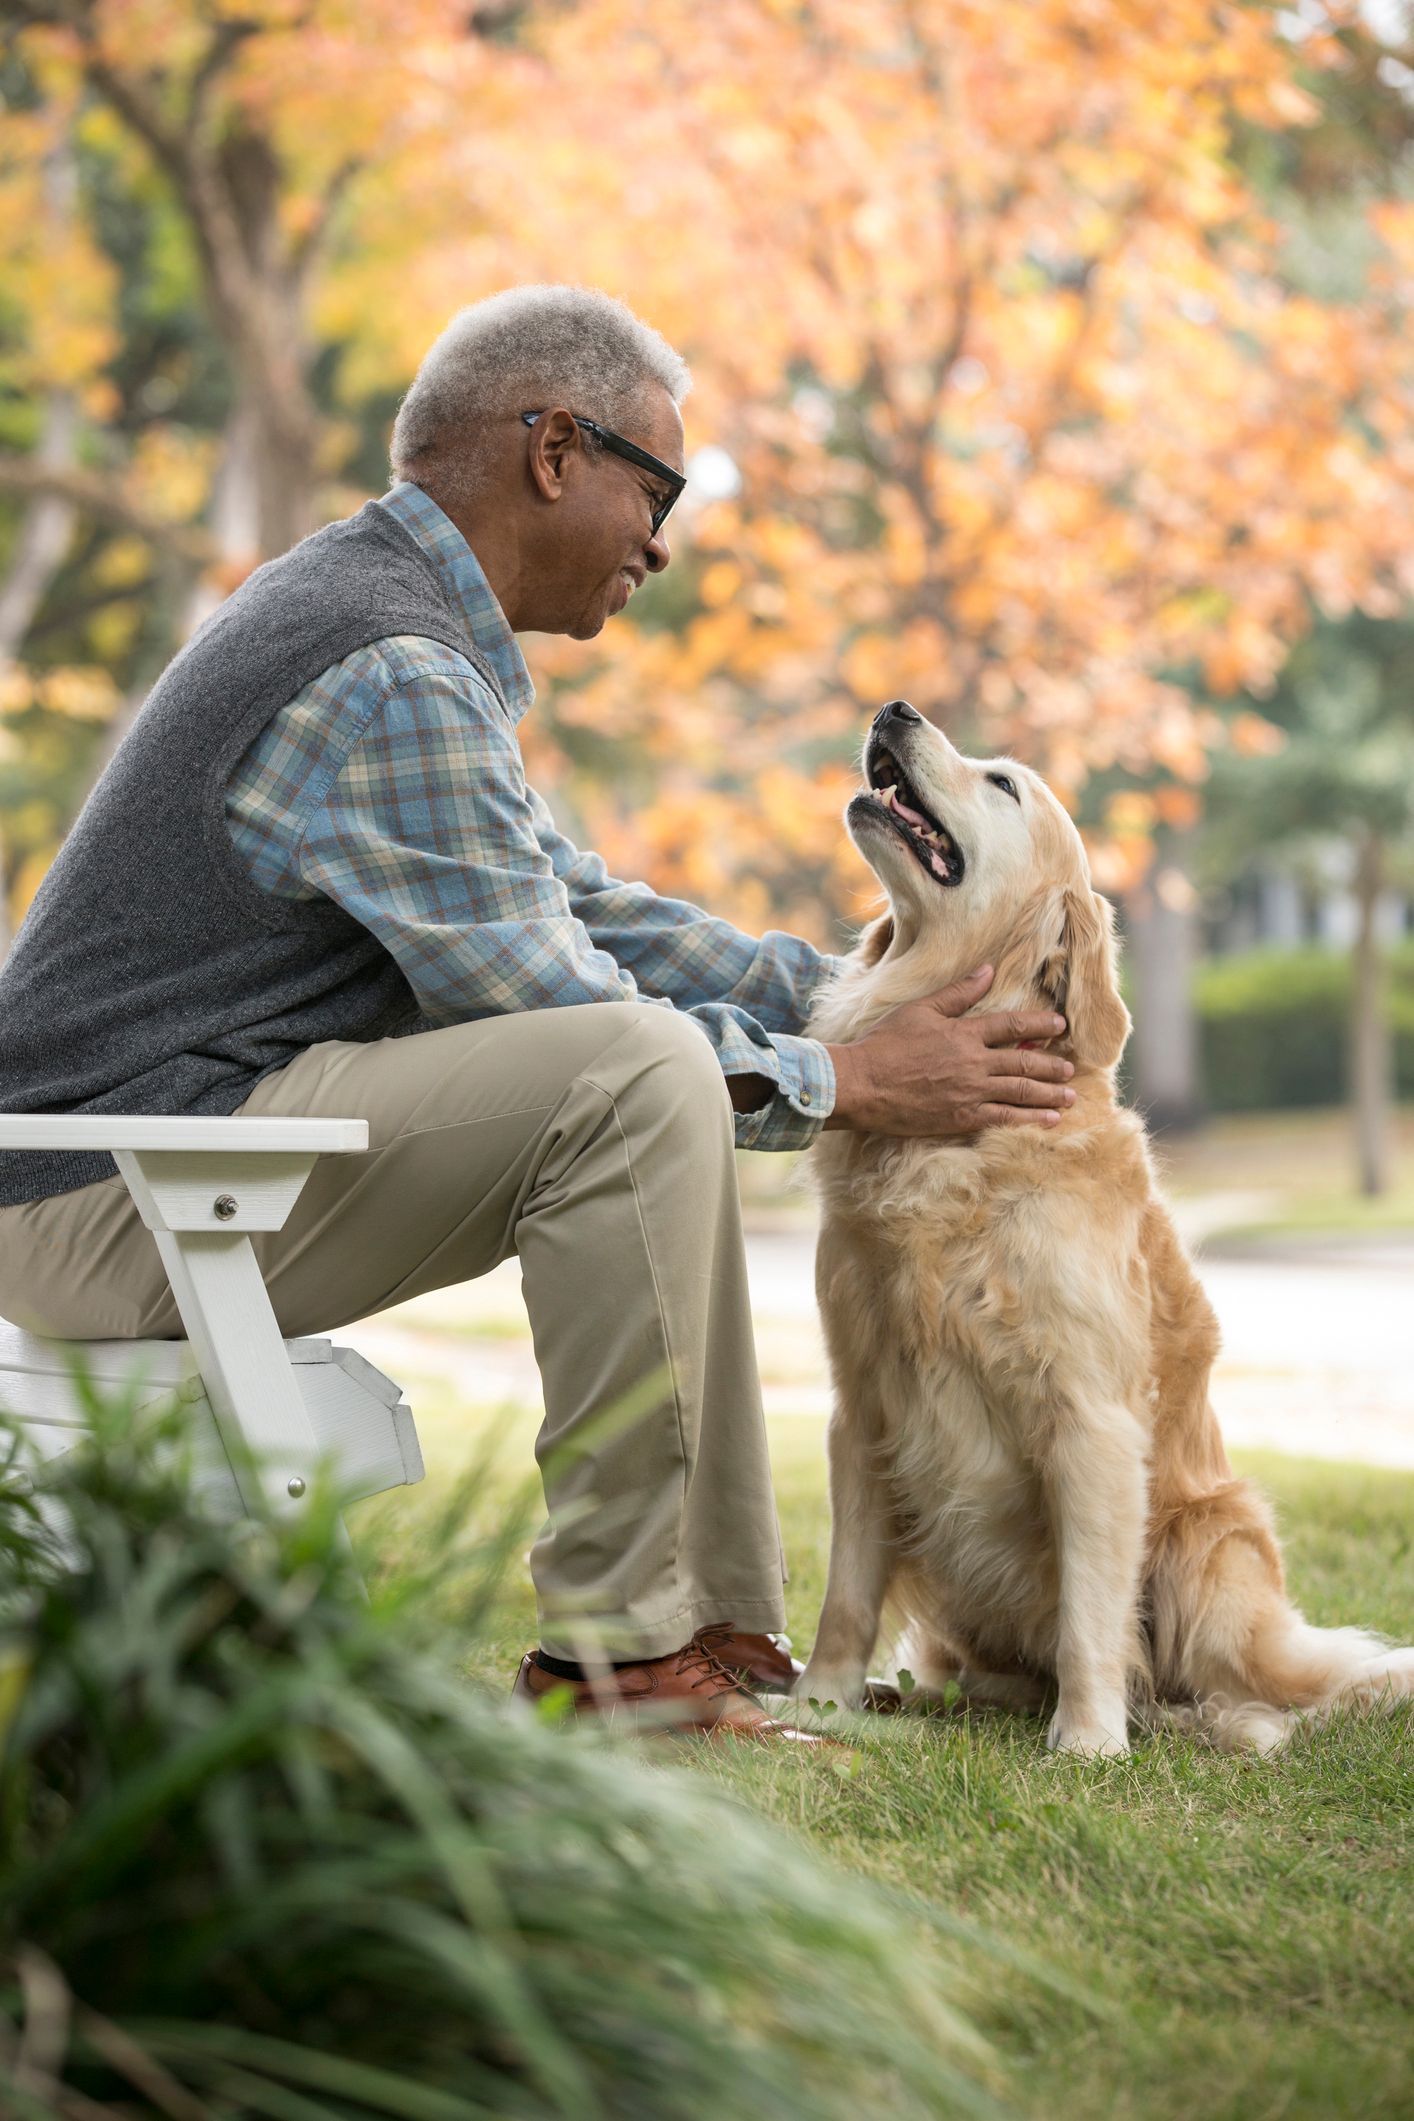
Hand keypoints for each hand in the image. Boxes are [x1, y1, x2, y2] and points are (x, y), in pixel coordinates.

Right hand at [822, 964, 1074, 1137]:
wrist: (862, 1084)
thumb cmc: (884, 1044)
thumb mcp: (920, 1009)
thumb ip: (957, 993)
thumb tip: (988, 970)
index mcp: (964, 1032)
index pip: (1012, 1024)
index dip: (1039, 1023)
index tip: (1060, 1025)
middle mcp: (974, 1062)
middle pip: (1024, 1060)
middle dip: (1051, 1064)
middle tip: (1071, 1068)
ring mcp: (971, 1092)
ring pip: (1021, 1091)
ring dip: (1050, 1093)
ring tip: (1070, 1096)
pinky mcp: (962, 1117)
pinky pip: (1005, 1118)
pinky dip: (1030, 1118)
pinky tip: (1050, 1119)